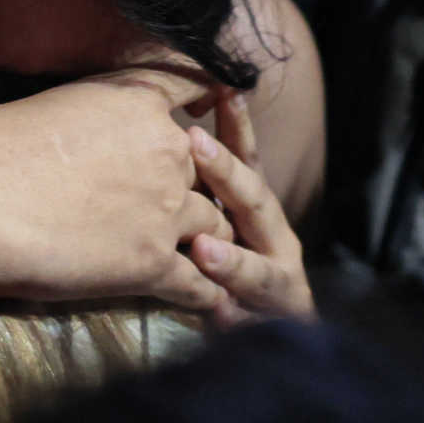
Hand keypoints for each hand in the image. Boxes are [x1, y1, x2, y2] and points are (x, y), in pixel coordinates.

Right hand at [0, 66, 239, 320]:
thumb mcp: (56, 104)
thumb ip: (100, 115)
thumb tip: (102, 133)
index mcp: (139, 100)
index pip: (198, 82)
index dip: (209, 96)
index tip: (207, 110)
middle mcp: (167, 149)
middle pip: (210, 166)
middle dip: (199, 184)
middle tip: (185, 202)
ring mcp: (166, 209)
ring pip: (215, 225)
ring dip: (210, 242)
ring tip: (209, 258)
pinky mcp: (151, 264)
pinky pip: (199, 284)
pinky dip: (207, 295)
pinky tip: (209, 302)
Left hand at [184, 93, 312, 321]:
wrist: (275, 336)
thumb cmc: (225, 264)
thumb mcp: (208, 216)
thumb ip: (191, 182)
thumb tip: (148, 126)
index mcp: (253, 206)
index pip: (244, 157)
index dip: (234, 124)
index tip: (221, 86)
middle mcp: (271, 235)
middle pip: (251, 199)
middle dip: (225, 172)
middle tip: (193, 143)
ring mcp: (276, 278)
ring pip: (256, 266)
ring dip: (230, 259)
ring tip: (204, 249)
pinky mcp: (269, 319)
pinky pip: (248, 317)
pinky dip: (231, 314)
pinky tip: (217, 311)